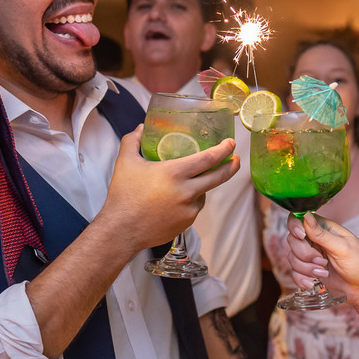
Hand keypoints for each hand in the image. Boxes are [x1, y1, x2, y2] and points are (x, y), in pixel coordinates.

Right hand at [99, 126, 238, 252]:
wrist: (121, 230)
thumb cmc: (123, 195)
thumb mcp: (125, 162)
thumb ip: (133, 140)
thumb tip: (141, 127)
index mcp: (175, 173)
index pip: (209, 158)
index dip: (223, 149)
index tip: (231, 143)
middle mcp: (186, 191)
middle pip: (219, 177)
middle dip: (232, 166)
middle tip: (236, 158)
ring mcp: (189, 209)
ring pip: (204, 193)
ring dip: (204, 185)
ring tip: (191, 180)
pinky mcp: (187, 223)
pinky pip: (194, 207)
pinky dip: (191, 201)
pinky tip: (178, 199)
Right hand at [285, 213, 358, 310]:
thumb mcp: (342, 248)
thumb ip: (321, 234)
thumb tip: (305, 215)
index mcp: (324, 229)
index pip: (299, 219)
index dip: (295, 227)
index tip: (302, 237)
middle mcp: (315, 240)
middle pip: (292, 240)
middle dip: (304, 254)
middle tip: (322, 262)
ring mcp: (311, 256)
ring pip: (292, 258)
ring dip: (305, 268)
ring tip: (323, 273)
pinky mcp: (309, 271)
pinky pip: (294, 273)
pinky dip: (301, 279)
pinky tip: (312, 283)